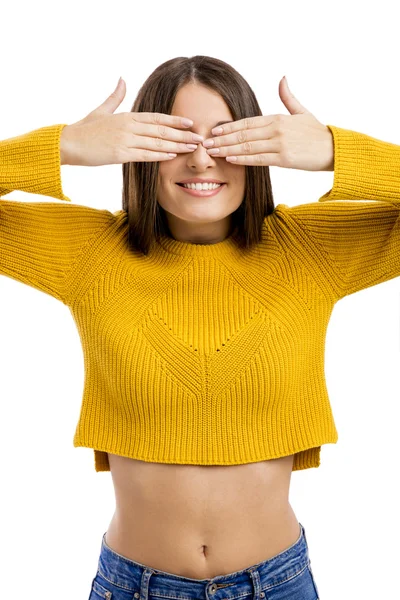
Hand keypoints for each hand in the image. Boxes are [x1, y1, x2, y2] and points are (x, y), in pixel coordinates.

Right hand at [60, 78, 202, 165]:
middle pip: (161, 130)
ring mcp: (125, 140)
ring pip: (157, 142)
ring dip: (176, 146)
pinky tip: (172, 156)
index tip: (191, 123)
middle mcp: (129, 126)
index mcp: (127, 116)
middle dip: (183, 134)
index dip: (175, 120)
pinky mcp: (120, 153)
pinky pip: (144, 155)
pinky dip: (159, 155)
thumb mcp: (102, 110)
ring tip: (192, 148)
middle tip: (200, 138)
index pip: (157, 117)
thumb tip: (122, 79)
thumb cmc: (85, 129)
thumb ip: (115, 96)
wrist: (68, 143)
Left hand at [201, 76, 333, 171]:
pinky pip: (259, 158)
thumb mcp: (302, 111)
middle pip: (243, 134)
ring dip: (227, 149)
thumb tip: (282, 78)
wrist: (334, 149)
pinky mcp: (285, 158)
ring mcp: (280, 143)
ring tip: (212, 152)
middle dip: (222, 138)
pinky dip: (243, 158)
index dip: (229, 126)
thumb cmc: (317, 133)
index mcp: (277, 118)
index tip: (213, 130)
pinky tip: (230, 158)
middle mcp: (276, 129)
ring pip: (248, 146)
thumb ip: (288, 97)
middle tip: (204, 142)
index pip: (247, 122)